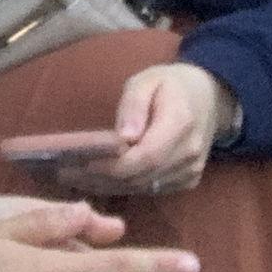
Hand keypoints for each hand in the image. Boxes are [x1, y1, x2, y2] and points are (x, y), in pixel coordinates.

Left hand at [48, 63, 234, 198]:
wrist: (208, 98)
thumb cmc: (169, 84)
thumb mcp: (146, 81)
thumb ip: (133, 106)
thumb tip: (123, 137)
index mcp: (180, 124)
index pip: (146, 156)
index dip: (113, 165)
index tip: (80, 163)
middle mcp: (189, 153)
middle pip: (142, 176)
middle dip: (101, 178)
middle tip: (63, 173)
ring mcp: (191, 170)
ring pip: (145, 188)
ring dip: (108, 186)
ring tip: (72, 178)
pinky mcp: (187, 180)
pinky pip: (152, 190)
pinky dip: (123, 187)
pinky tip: (97, 181)